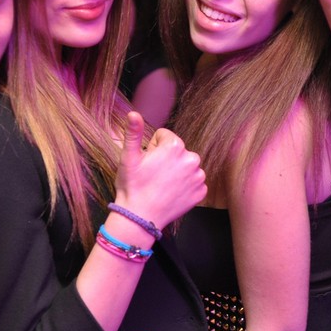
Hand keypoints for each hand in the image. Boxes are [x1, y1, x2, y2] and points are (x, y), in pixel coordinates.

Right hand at [113, 111, 205, 229]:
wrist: (140, 218)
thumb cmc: (132, 186)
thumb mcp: (128, 157)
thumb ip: (133, 132)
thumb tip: (133, 113)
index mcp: (175, 146)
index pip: (164, 137)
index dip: (152, 148)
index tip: (147, 161)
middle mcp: (192, 159)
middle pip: (177, 151)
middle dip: (167, 158)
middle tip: (153, 174)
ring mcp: (198, 177)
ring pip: (187, 166)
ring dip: (177, 171)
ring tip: (162, 184)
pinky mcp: (201, 192)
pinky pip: (194, 182)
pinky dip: (185, 186)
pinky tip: (171, 193)